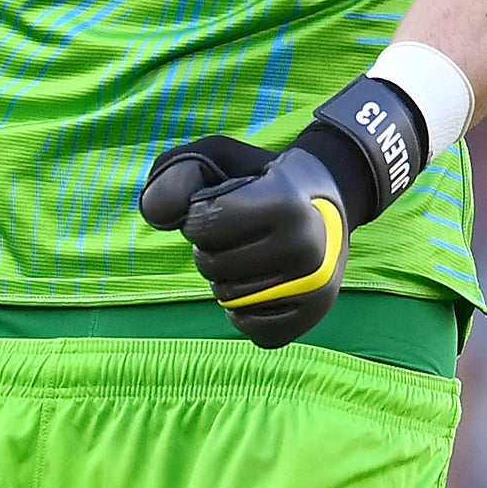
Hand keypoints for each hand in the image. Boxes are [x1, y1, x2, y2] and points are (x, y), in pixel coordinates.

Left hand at [139, 134, 349, 347]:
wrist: (331, 196)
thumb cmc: (262, 176)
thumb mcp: (219, 157)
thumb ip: (177, 175)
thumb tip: (154, 215)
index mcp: (285, 203)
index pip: (205, 223)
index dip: (198, 215)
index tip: (216, 206)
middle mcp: (306, 248)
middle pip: (214, 265)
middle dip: (209, 247)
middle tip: (232, 233)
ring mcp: (315, 287)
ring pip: (230, 300)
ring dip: (224, 278)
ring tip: (245, 255)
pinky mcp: (314, 316)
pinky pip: (253, 330)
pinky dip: (243, 313)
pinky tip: (255, 286)